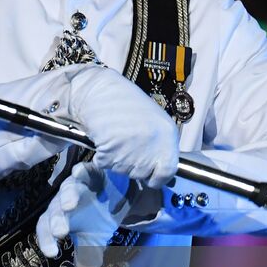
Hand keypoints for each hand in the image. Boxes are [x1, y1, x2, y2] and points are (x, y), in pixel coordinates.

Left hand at [36, 163, 131, 258]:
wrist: (118, 195)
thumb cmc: (98, 218)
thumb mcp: (93, 245)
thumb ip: (87, 265)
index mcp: (60, 219)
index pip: (46, 229)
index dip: (46, 240)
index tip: (53, 254)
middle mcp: (64, 201)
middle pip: (55, 209)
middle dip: (57, 220)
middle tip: (61, 232)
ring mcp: (77, 185)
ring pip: (67, 188)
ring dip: (68, 195)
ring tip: (71, 204)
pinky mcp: (92, 172)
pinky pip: (85, 170)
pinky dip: (82, 170)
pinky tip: (81, 172)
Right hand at [66, 65, 178, 187]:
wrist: (99, 90)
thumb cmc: (124, 101)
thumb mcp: (153, 121)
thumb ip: (159, 144)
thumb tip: (158, 168)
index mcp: (168, 135)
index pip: (167, 172)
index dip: (157, 176)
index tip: (150, 176)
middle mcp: (153, 145)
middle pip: (143, 174)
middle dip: (133, 166)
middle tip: (126, 145)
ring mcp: (132, 151)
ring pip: (123, 171)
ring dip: (117, 159)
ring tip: (116, 136)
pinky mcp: (111, 152)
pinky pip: (105, 163)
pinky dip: (102, 155)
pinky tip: (105, 137)